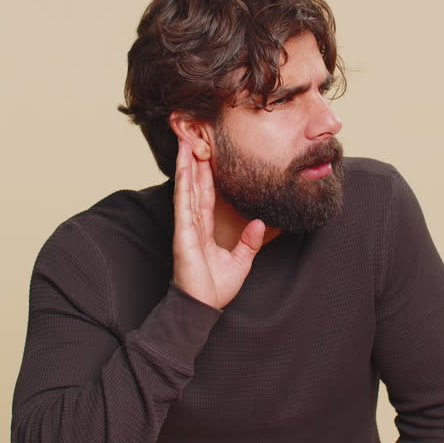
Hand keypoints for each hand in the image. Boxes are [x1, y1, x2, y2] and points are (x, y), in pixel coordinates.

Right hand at [172, 139, 265, 309]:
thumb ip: (250, 241)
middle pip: (194, 185)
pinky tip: (184, 168)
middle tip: (191, 135)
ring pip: (187, 189)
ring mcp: (187, 227)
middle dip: (192, 160)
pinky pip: (184, 204)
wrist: (204, 307)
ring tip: (184, 141)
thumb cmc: (216, 288)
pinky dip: (184, 185)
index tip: (206, 152)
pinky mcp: (183, 234)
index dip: (206, 173)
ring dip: (185, 164)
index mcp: (205, 228)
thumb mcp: (241, 261)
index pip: (206, 193)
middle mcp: (193, 223)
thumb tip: (260, 222)